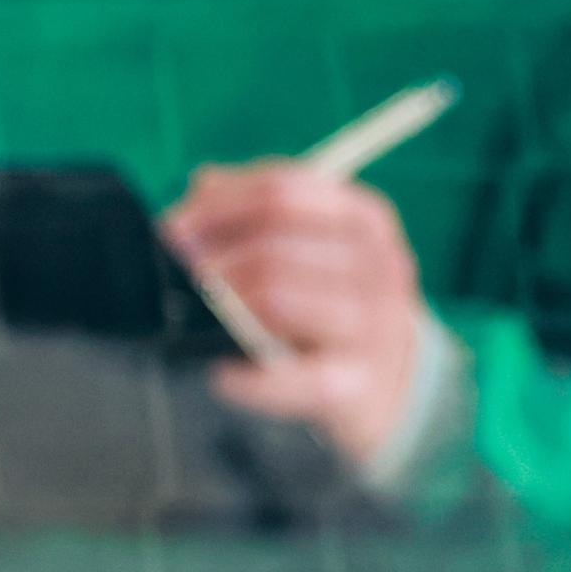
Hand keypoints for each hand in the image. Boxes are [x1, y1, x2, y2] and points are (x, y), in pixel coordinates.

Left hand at [162, 163, 429, 464]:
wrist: (396, 381)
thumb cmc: (337, 302)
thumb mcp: (316, 245)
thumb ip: (261, 211)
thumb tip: (201, 186)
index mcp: (365, 220)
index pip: (282, 191)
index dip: (218, 204)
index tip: (175, 225)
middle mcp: (379, 267)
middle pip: (274, 241)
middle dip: (214, 253)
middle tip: (181, 270)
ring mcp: (371, 327)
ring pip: (275, 297)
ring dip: (224, 302)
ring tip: (201, 311)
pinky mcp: (354, 385)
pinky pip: (283, 376)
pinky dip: (241, 376)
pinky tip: (222, 374)